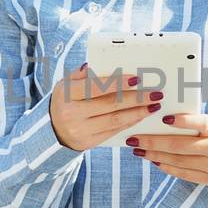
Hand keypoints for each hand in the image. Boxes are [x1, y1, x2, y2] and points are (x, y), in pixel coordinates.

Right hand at [49, 62, 163, 152]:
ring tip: (153, 105)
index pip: (96, 87)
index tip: (136, 79)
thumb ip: (82, 74)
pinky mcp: (89, 142)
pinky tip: (141, 116)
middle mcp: (72, 114)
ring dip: (137, 112)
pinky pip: (113, 132)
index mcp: (67, 94)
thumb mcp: (67, 83)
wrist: (53, 129)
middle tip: (155, 93)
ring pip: (115, 120)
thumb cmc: (66, 100)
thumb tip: (97, 64)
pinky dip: (129, 123)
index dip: (117, 83)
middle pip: (110, 104)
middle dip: (135, 98)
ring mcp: (80, 130)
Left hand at [126, 112, 207, 186]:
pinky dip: (166, 166)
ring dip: (155, 155)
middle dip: (154, 142)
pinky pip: (183, 173)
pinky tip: (153, 160)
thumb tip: (163, 121)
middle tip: (135, 138)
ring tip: (139, 149)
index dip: (183, 121)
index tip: (164, 118)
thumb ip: (196, 123)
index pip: (202, 123)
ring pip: (178, 161)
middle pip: (181, 146)